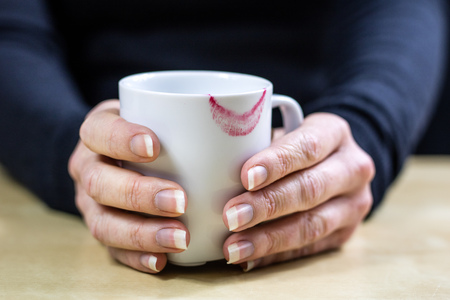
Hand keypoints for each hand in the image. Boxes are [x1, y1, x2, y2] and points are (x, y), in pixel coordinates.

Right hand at [68, 100, 188, 273]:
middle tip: (179, 201)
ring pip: (102, 223)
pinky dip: (137, 257)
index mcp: (97, 134)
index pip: (98, 132)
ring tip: (179, 238)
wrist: (121, 154)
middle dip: (138, 194)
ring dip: (141, 233)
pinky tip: (162, 260)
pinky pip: (112, 250)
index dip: (120, 139)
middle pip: (99, 183)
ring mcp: (91, 203)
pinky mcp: (104, 229)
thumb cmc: (149, 131)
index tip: (154, 147)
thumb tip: (237, 120)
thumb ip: (181, 116)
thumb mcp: (157, 114)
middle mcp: (89, 168)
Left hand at [222, 113, 374, 270]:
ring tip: (234, 247)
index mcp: (334, 133)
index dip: (277, 163)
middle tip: (231, 216)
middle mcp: (352, 168)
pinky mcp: (345, 232)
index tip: (245, 177)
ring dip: (268, 238)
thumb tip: (210, 164)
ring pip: (312, 224)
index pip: (307, 147)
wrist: (334, 162)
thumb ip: (257, 142)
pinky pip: (309, 248)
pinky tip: (249, 258)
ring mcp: (354, 204)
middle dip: (267, 205)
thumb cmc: (294, 145)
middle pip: (310, 188)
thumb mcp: (284, 131)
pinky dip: (276, 254)